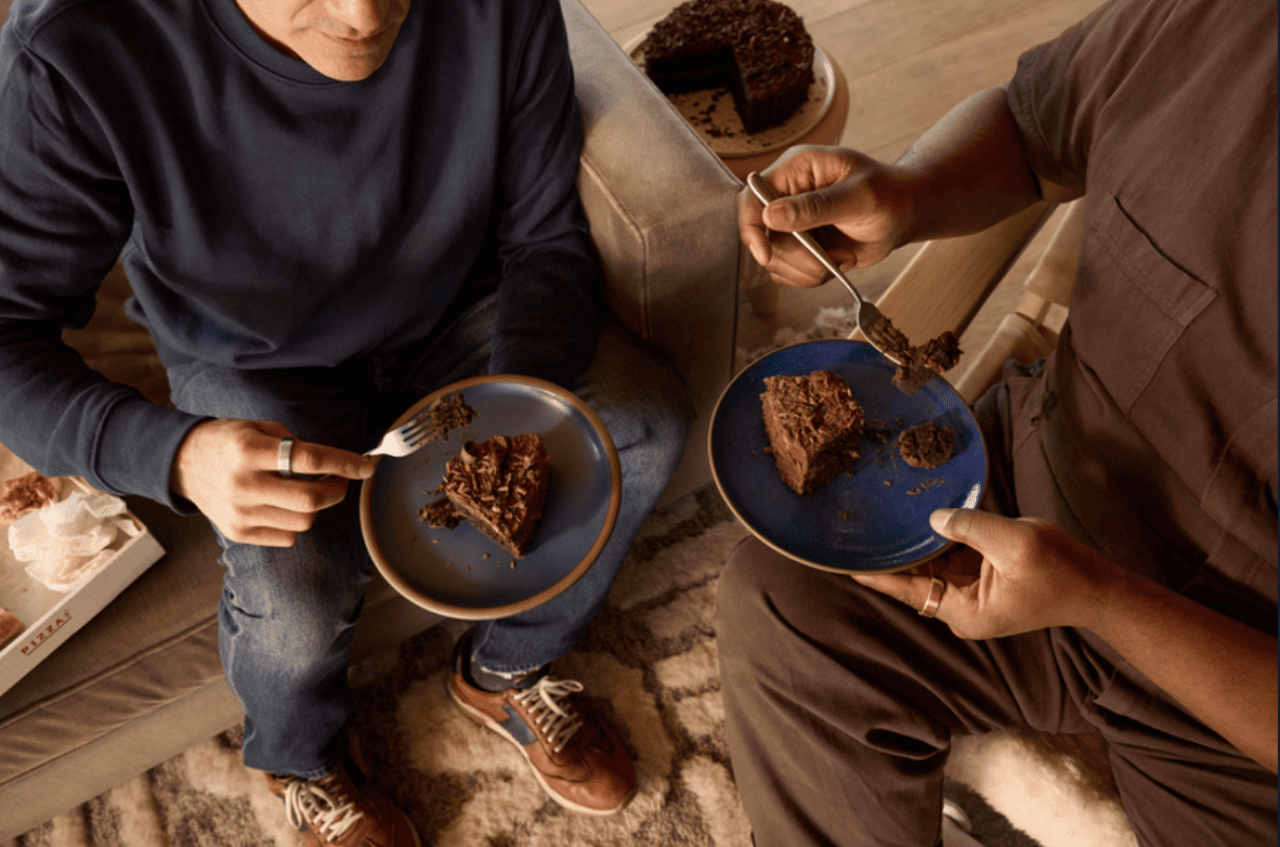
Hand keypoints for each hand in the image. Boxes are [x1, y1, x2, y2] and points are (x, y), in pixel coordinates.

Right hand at [170, 419, 374, 546]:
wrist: (181, 463)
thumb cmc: (228, 441)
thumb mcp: (258, 428)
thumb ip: (294, 444)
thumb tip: (334, 464)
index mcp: (249, 451)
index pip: (310, 459)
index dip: (345, 463)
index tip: (367, 465)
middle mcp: (243, 484)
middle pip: (311, 499)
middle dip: (338, 490)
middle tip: (340, 480)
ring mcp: (239, 513)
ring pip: (303, 522)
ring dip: (318, 507)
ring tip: (310, 489)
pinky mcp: (237, 533)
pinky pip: (287, 536)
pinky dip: (297, 522)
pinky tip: (287, 505)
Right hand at [737, 145, 917, 287]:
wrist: (905, 214)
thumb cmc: (888, 194)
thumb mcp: (859, 196)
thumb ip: (816, 206)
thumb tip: (770, 215)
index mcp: (796, 170)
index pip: (753, 197)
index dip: (751, 227)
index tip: (766, 255)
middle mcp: (787, 196)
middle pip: (762, 236)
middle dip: (796, 258)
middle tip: (831, 260)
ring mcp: (792, 224)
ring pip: (775, 260)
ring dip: (808, 270)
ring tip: (841, 259)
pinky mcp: (801, 246)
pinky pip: (789, 272)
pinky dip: (813, 276)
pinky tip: (839, 262)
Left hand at [852, 508, 1122, 639]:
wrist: (1097, 586)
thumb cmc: (1061, 571)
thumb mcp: (1014, 542)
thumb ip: (970, 527)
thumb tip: (933, 517)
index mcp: (964, 612)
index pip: (907, 591)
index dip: (876, 574)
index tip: (843, 562)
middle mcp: (961, 609)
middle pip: (915, 578)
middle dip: (892, 553)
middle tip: (857, 528)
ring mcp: (971, 595)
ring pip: (931, 566)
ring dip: (915, 544)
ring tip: (880, 519)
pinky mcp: (981, 580)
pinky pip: (950, 559)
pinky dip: (938, 541)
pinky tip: (919, 518)